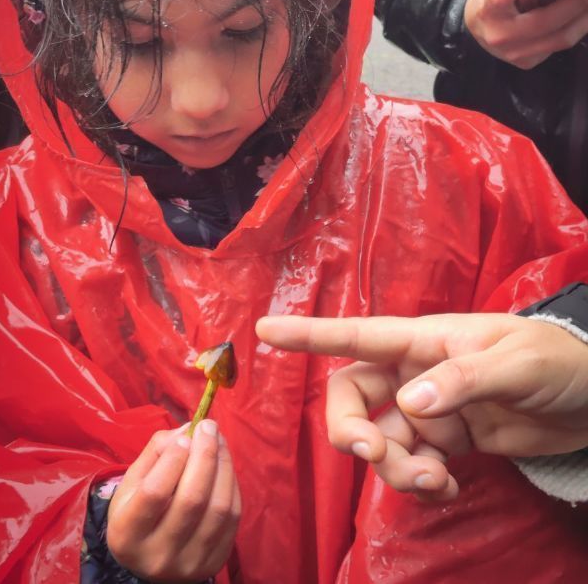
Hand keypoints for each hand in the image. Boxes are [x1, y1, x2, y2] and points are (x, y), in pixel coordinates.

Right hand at [106, 420, 239, 581]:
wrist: (150, 563)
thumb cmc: (136, 515)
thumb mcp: (131, 485)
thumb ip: (155, 454)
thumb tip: (189, 429)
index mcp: (127, 534)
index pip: (154, 493)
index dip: (172, 461)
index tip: (185, 436)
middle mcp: (158, 554)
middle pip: (191, 500)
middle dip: (204, 456)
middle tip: (209, 427)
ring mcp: (190, 562)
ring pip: (218, 509)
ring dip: (223, 467)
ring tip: (219, 441)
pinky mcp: (215, 563)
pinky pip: (232, 518)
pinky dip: (232, 485)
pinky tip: (224, 466)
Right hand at [256, 313, 587, 500]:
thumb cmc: (556, 360)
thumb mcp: (517, 363)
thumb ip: (462, 380)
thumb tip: (410, 404)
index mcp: (423, 340)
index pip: (356, 335)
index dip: (308, 335)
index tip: (264, 333)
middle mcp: (414, 372)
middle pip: (353, 400)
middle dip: (353, 432)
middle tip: (374, 455)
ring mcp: (428, 408)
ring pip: (381, 440)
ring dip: (395, 467)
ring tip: (434, 483)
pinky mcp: (447, 440)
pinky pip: (411, 462)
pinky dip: (420, 482)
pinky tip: (446, 488)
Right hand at [464, 0, 587, 69]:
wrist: (478, 29)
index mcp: (486, 9)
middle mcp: (499, 35)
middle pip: (545, 21)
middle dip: (578, 1)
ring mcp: (514, 53)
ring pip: (561, 37)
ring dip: (586, 17)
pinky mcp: (527, 62)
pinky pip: (560, 45)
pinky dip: (578, 27)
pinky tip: (583, 14)